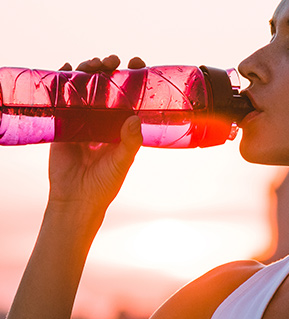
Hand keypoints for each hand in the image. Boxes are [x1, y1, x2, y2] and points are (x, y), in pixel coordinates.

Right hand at [49, 55, 145, 213]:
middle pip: (106, 88)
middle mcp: (103, 121)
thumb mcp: (122, 162)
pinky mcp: (63, 124)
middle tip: (114, 61)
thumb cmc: (105, 183)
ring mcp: (82, 120)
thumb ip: (130, 142)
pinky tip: (67, 68)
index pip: (128, 97)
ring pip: (85, 88)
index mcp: (121, 127)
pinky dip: (63, 81)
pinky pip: (62, 98)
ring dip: (88, 71)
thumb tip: (135, 118)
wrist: (77, 198)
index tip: (138, 64)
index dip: (132, 79)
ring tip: (94, 64)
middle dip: (109, 70)